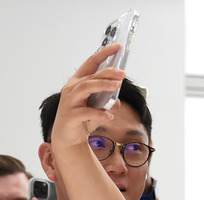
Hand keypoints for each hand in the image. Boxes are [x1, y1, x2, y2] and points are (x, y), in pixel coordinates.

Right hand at [49, 44, 125, 158]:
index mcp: (78, 82)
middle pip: (91, 76)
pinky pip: (86, 113)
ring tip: (117, 87)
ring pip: (86, 88)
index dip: (104, 54)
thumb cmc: (83, 118)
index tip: (117, 47)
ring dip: (102, 86)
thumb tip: (118, 101)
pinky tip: (110, 116)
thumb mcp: (98, 107)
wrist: (68, 137)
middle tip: (122, 73)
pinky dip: (99, 114)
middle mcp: (72, 89)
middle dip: (107, 73)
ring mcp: (70, 102)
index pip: (91, 63)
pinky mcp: (71, 116)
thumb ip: (108, 101)